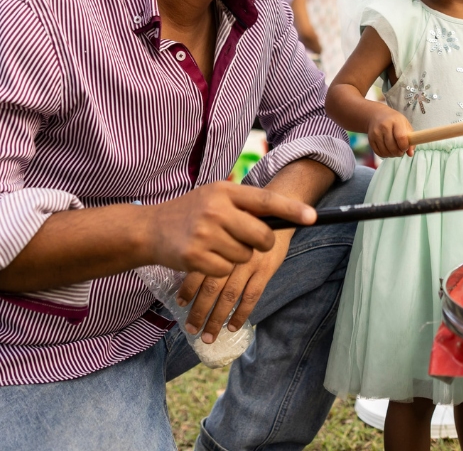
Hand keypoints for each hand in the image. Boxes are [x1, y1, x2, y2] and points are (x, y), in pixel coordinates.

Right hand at [143, 182, 314, 277]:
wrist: (149, 229)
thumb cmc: (190, 212)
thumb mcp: (214, 196)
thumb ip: (243, 203)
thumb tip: (282, 216)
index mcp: (225, 192)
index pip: (266, 201)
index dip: (292, 210)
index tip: (313, 218)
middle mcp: (216, 210)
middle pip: (262, 236)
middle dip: (262, 243)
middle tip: (249, 241)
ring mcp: (205, 233)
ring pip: (245, 256)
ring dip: (237, 256)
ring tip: (217, 244)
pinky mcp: (195, 257)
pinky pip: (226, 270)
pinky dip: (220, 267)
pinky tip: (206, 256)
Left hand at [174, 229, 291, 342]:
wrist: (280, 209)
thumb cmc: (249, 219)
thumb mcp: (228, 225)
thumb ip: (213, 245)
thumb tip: (191, 268)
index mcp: (219, 244)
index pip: (199, 271)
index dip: (188, 289)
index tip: (180, 304)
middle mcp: (231, 255)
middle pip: (212, 288)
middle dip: (200, 311)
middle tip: (191, 329)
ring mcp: (249, 264)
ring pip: (230, 296)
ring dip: (217, 318)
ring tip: (208, 336)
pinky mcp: (266, 270)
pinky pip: (252, 296)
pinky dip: (242, 312)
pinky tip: (233, 326)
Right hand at [367, 106, 414, 157]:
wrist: (377, 115)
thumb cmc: (395, 121)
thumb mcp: (405, 125)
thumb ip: (411, 139)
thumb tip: (410, 154)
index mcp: (396, 121)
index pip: (401, 138)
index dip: (404, 146)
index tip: (406, 147)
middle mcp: (384, 126)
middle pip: (392, 147)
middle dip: (399, 153)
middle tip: (401, 151)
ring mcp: (376, 133)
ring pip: (385, 152)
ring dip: (392, 155)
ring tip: (395, 150)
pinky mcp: (370, 139)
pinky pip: (379, 153)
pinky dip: (385, 155)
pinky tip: (388, 150)